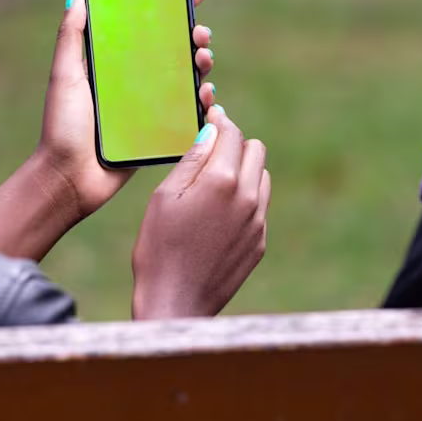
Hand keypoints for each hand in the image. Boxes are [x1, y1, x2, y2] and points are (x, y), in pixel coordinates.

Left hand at [34, 0, 216, 222]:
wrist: (70, 178)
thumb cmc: (61, 126)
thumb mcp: (64, 75)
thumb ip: (71, 35)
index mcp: (114, 61)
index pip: (147, 24)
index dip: (174, 4)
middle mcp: (135, 79)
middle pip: (174, 47)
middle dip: (194, 33)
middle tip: (199, 32)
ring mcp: (150, 104)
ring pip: (187, 76)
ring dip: (202, 62)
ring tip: (203, 58)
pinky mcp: (161, 130)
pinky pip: (189, 111)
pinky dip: (203, 100)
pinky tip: (206, 94)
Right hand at [130, 105, 269, 319]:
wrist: (175, 302)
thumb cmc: (159, 248)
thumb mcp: (165, 197)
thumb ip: (192, 160)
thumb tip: (211, 131)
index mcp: (222, 180)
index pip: (232, 132)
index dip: (219, 121)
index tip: (210, 117)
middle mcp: (248, 197)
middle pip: (255, 149)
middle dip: (234, 144)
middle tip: (210, 152)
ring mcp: (258, 222)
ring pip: (262, 176)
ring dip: (243, 171)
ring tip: (213, 185)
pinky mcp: (260, 242)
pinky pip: (259, 206)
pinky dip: (244, 199)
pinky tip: (218, 214)